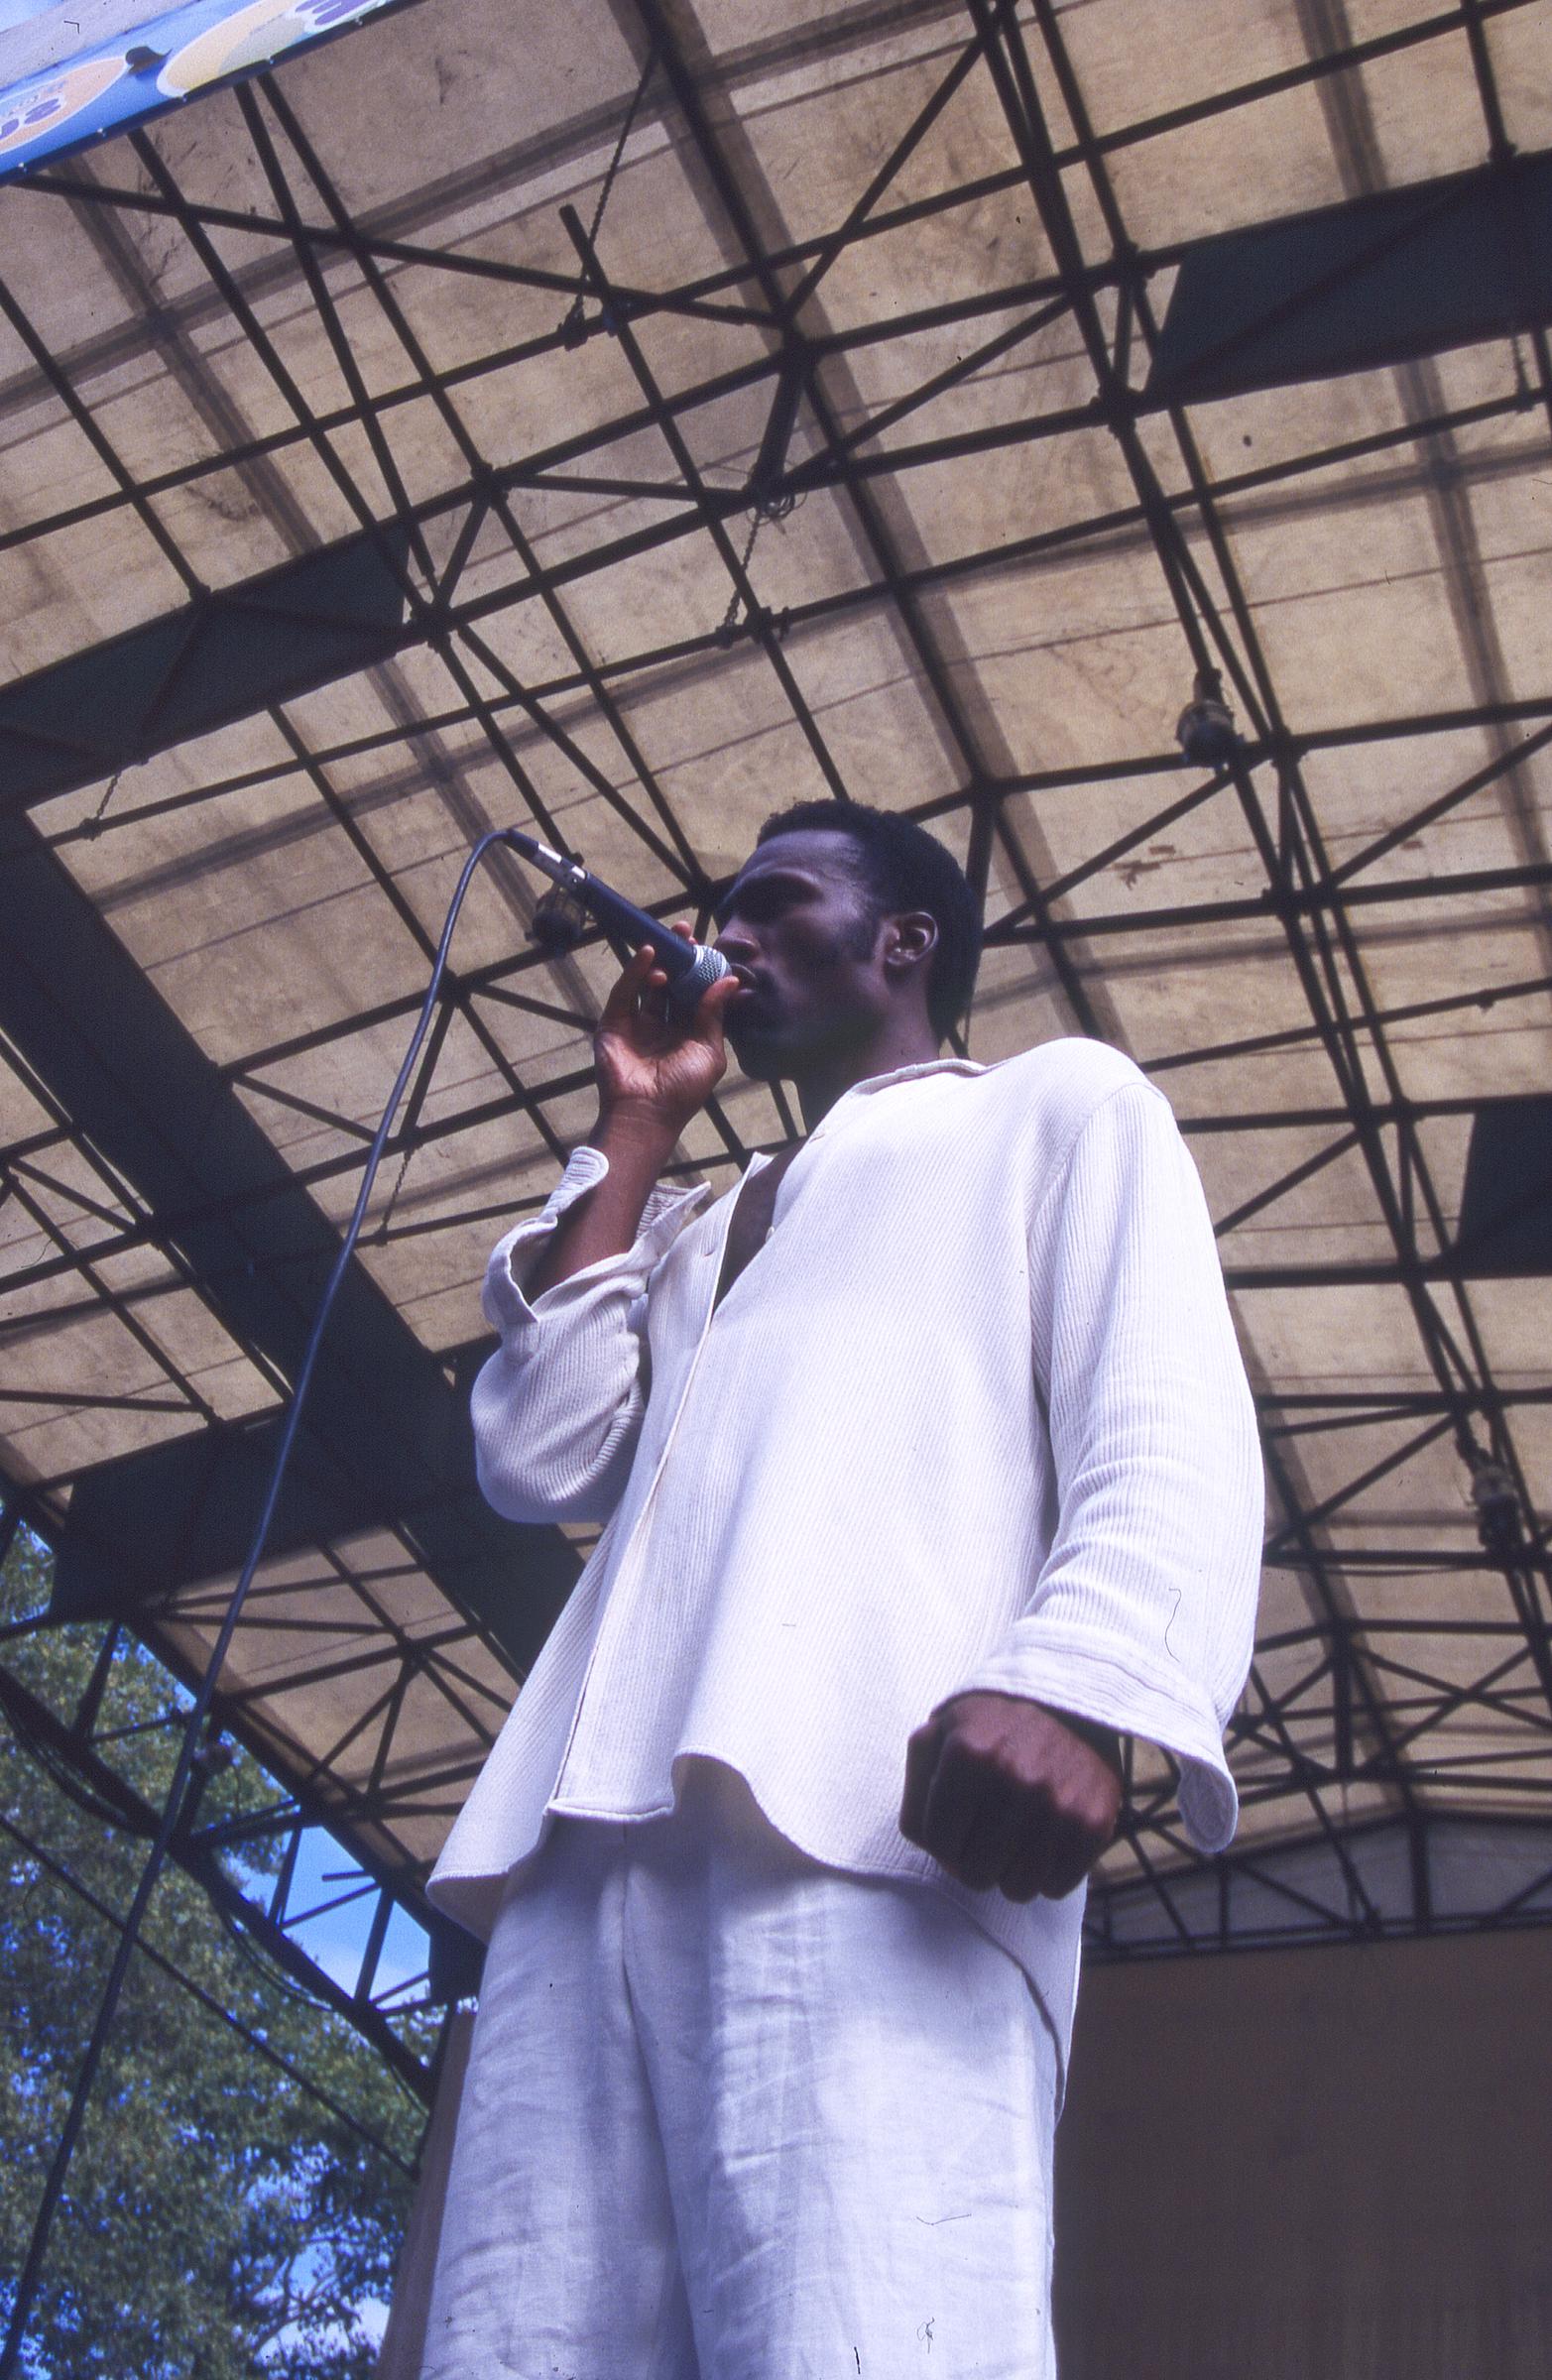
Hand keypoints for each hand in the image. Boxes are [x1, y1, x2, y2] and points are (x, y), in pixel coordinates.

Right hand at [594, 926, 741, 1138]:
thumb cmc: (684, 1089)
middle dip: (678, 959)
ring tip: (669, 943)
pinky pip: (625, 992)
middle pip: (671, 985)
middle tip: (684, 933)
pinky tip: (649, 954)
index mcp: (687, 1034)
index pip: (693, 995)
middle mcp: (662, 1026)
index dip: (699, 972)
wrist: (646, 1113)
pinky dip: (635, 971)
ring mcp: (637, 1024)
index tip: (706, 948)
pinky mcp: (614, 1023)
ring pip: (647, 984)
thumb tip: (729, 981)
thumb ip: (713, 1014)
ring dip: (659, 962)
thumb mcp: (708, 1051)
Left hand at [899, 1692, 1122, 1901]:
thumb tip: (929, 1844)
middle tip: (985, 1837)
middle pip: (975, 1872)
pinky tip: (1044, 1845)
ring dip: (1010, 1874)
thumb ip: (917, 1785)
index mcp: (968, 1753)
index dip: (943, 1843)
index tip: (956, 1829)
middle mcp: (1014, 1779)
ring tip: (1015, 1842)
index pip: (937, 1842)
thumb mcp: (942, 1731)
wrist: (1070, 1703)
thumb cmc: (994, 1724)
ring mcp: (1058, 1804)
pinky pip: (1055, 1887)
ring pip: (1017, 1889)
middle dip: (973, 1861)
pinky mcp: (1093, 1823)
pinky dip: (1046, 1877)